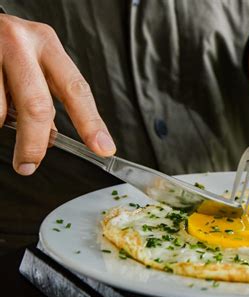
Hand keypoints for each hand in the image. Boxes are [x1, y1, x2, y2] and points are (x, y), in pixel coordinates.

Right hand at [0, 14, 114, 175]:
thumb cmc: (8, 45)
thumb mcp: (35, 61)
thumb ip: (47, 94)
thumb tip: (50, 138)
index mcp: (47, 45)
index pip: (76, 90)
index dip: (90, 123)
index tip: (102, 147)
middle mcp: (21, 44)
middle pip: (37, 105)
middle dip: (34, 143)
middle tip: (30, 164)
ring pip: (0, 110)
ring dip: (4, 126)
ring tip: (4, 123)